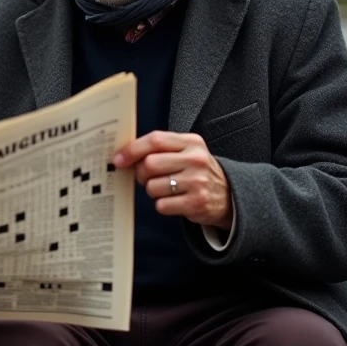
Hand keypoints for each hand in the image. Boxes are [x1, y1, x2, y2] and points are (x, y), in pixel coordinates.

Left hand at [113, 130, 231, 228]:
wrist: (228, 196)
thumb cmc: (197, 171)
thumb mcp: (187, 151)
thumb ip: (161, 147)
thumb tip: (124, 154)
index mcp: (191, 142)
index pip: (155, 140)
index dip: (132, 150)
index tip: (118, 159)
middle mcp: (196, 160)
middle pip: (150, 164)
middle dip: (141, 174)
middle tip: (146, 177)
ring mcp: (197, 182)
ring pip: (153, 186)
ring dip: (152, 190)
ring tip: (165, 189)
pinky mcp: (196, 203)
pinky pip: (162, 205)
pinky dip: (162, 205)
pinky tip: (173, 201)